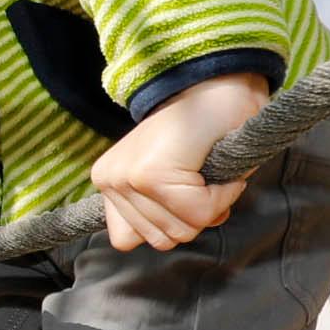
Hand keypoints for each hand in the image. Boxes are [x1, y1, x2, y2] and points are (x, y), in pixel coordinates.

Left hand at [92, 73, 271, 250]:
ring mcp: (126, 177)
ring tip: (205, 169)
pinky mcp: (151, 174)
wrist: (220, 88)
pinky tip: (215, 168)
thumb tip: (148, 241)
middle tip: (198, 175)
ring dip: (209, 205)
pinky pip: (199, 214)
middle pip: (161, 239)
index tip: (183, 186)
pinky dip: (221, 196)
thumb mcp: (166, 181)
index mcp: (107, 183)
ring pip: (182, 230)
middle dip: (194, 215)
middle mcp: (108, 181)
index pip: (130, 241)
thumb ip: (151, 215)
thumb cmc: (202, 135)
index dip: (170, 220)